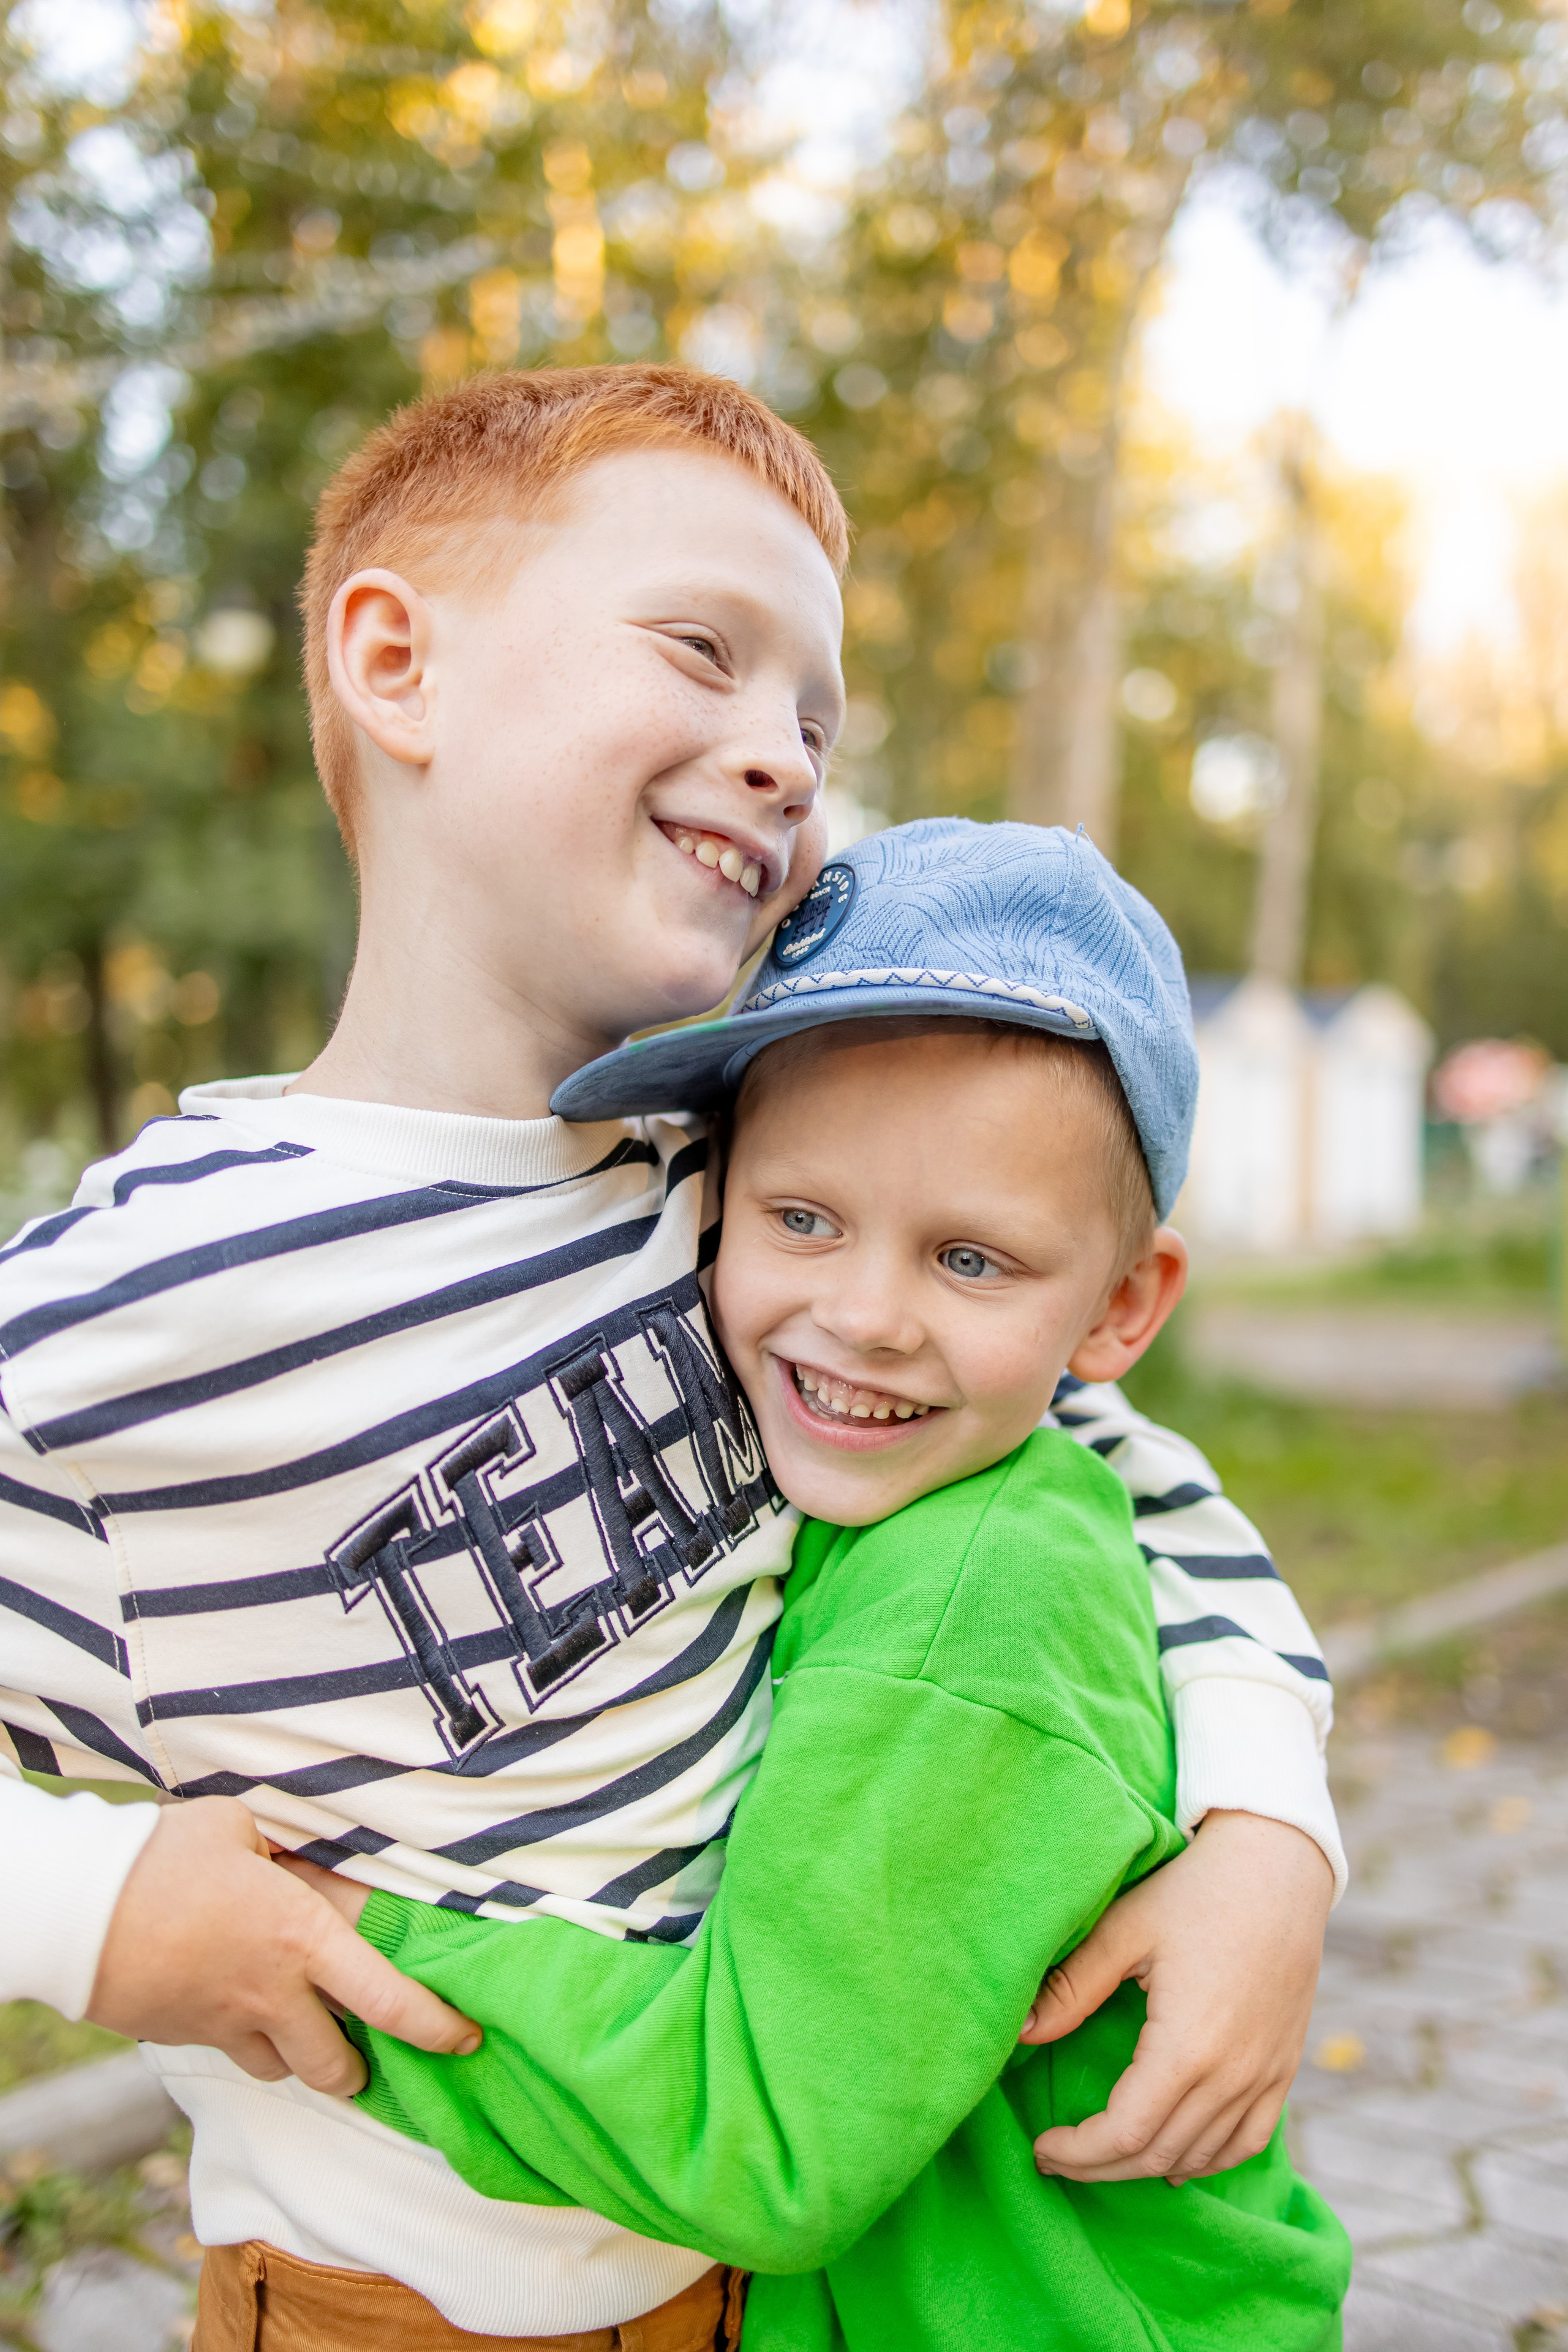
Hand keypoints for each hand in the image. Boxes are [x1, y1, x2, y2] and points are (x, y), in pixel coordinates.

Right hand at [87, 1796, 479, 2094]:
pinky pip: (227, 2051)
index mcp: (302, 1938)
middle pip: (337, 2067)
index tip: (463, 2037)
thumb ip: (284, 1849)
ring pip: (281, 2070)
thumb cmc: (161, 1858)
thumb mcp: (239, 1828)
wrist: (75, 1912)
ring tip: (303, 2028)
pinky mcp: (181, 2036)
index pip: (388, 2001)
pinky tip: (234, 2001)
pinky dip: (244, 2039)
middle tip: (368, 2053)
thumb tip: (303, 1855)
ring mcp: (223, 2023)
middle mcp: (272, 1995)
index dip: (434, 2027)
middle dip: (359, 2071)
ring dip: (300, 2058)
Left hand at [1020, 1811, 1332, 2184]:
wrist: (1278, 1866)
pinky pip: (1248, 2141)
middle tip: (1058, 2159)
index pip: (1125, 2132)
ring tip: (1102, 2157)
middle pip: (1158, 2153)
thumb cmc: (1195, 1890)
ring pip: (1201, 2155)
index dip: (1078, 2151)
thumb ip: (1073, 1987)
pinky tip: (1175, 2157)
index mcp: (1188, 2046)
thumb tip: (1020, 2031)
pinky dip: (1207, 2159)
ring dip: (1147, 2167)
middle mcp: (1233, 2075)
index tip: (1041, 2147)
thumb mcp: (1124, 1930)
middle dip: (1101, 2167)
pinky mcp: (1285, 2067)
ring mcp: (1266, 2076)